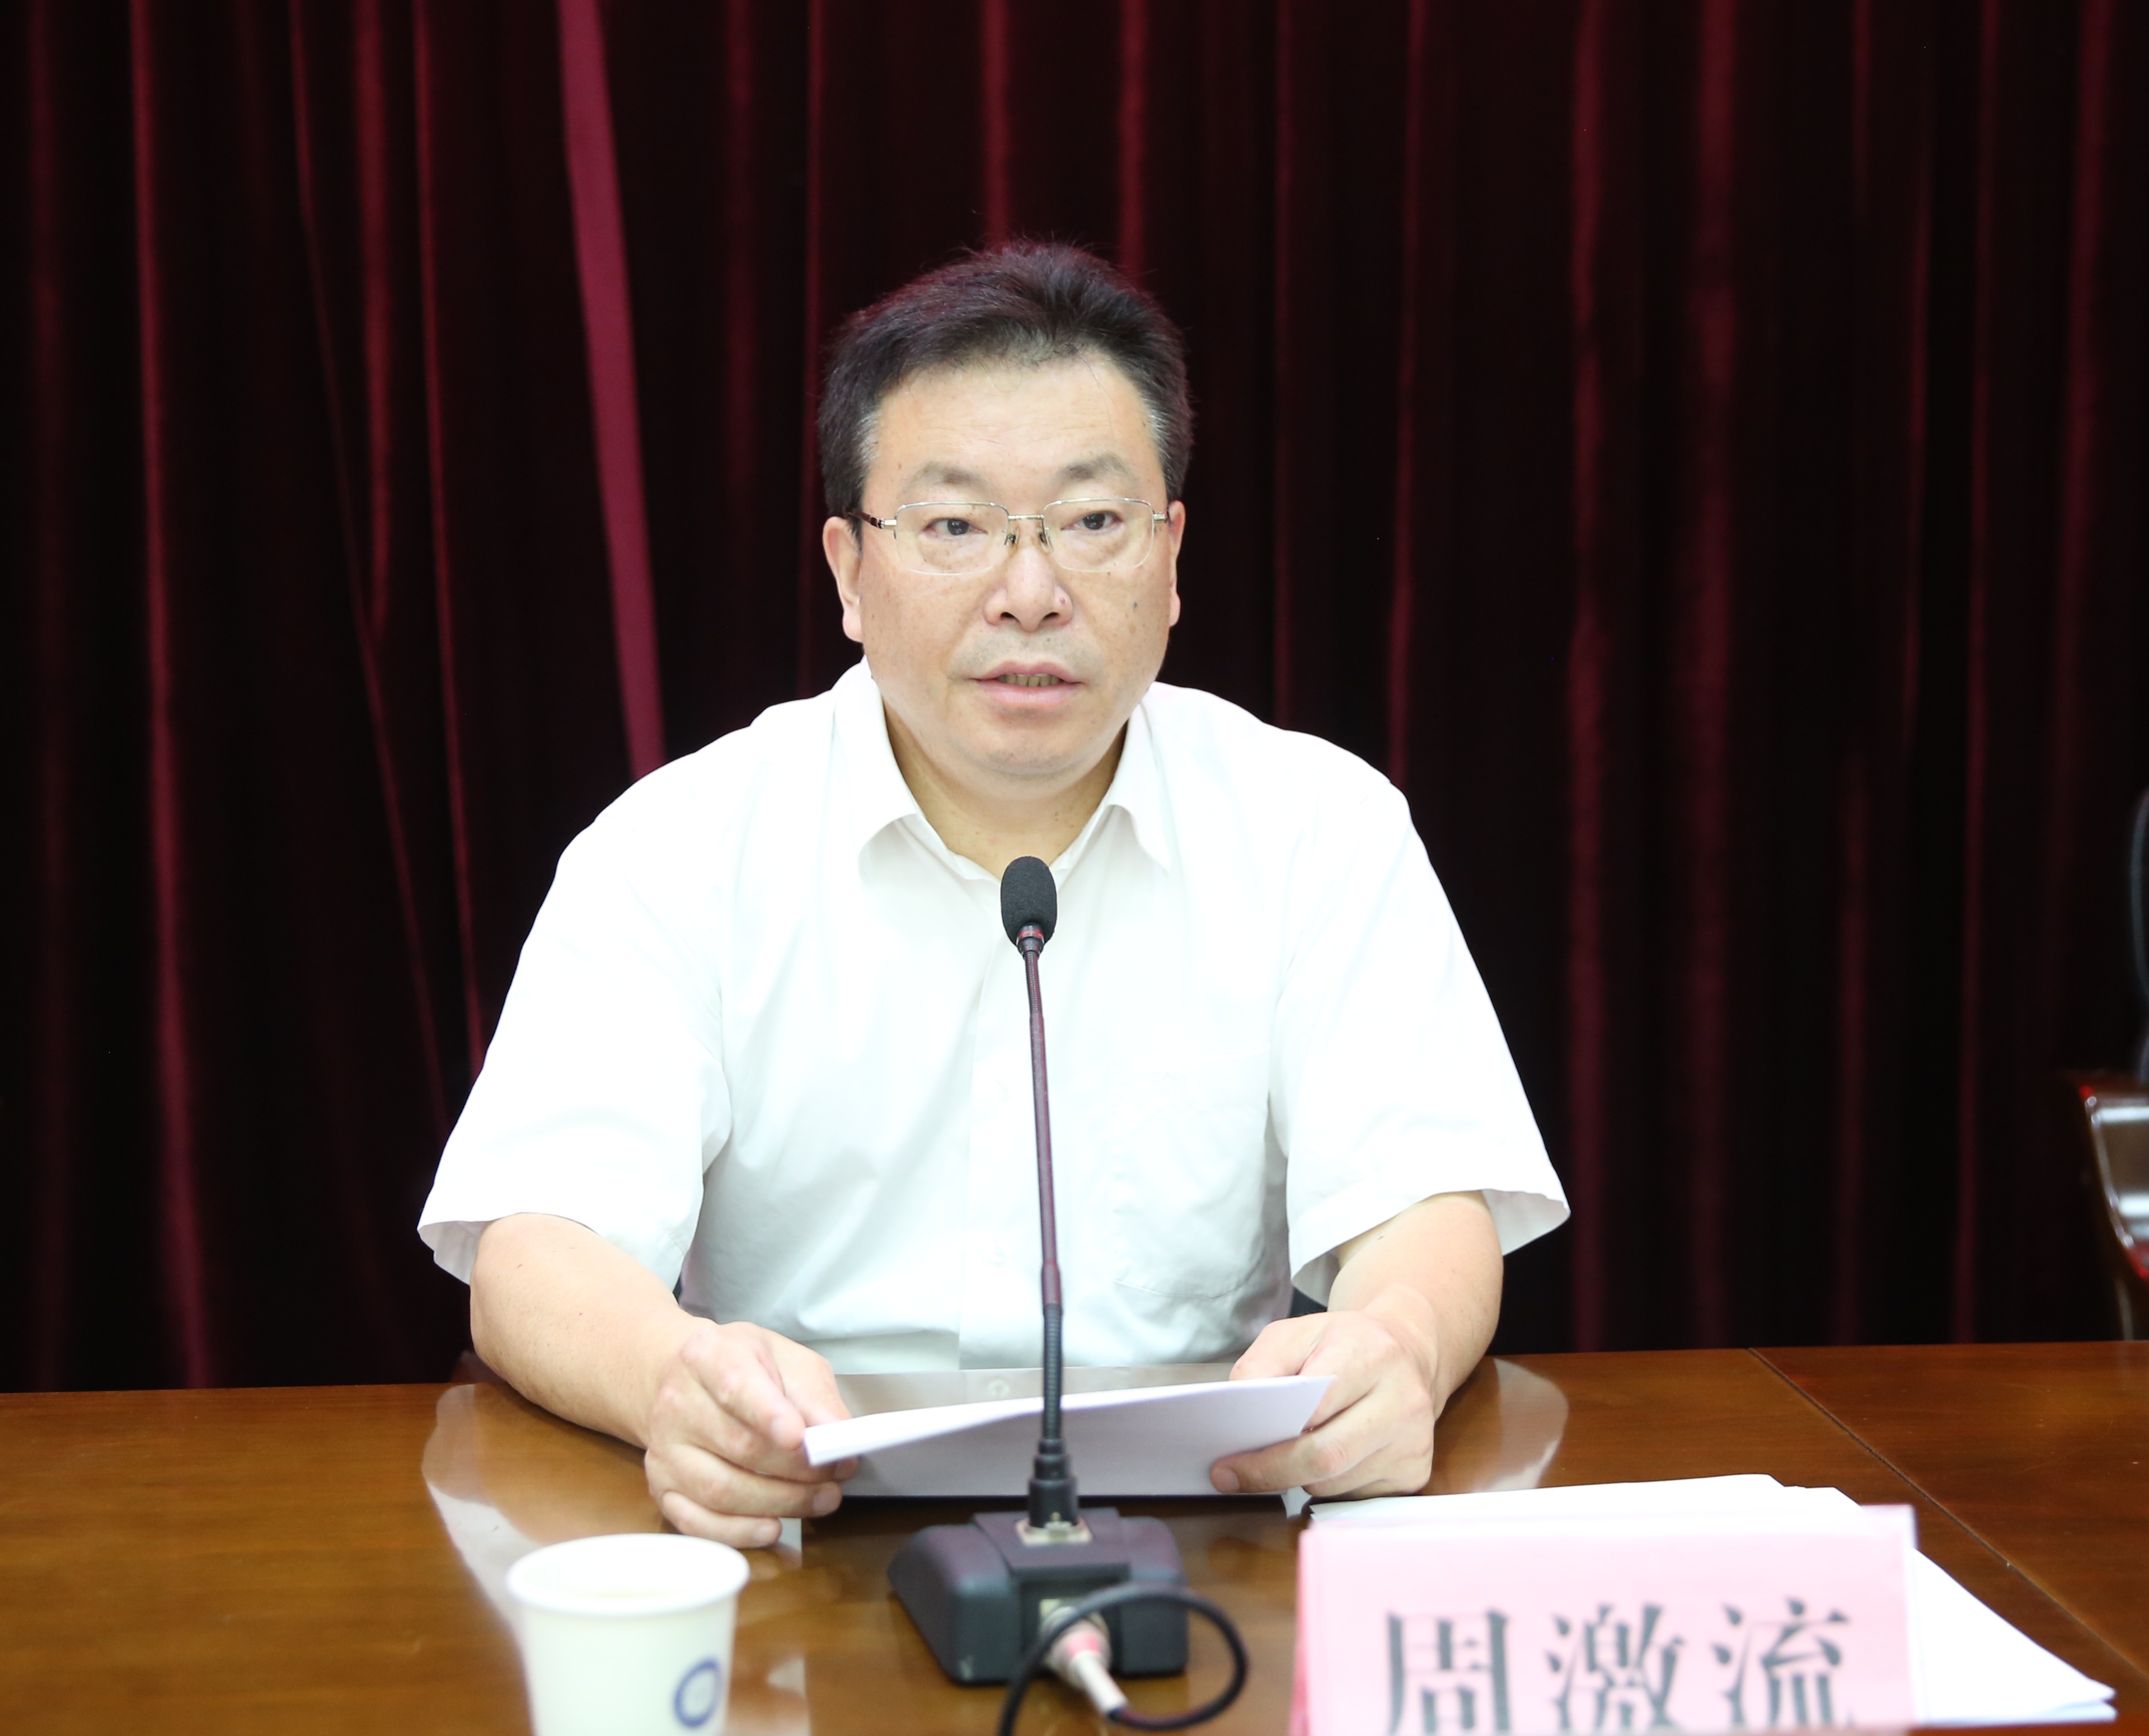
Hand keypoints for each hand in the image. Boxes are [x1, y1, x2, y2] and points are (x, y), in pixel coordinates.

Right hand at [641, 1320, 855, 1546]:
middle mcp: (676, 1402)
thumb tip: (839, 1434)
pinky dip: (739, 1532)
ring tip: (822, 1499)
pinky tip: (773, 1526)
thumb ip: (816, 1396)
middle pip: (738, 1445)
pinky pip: (697, 1522)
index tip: (799, 1437)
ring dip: (779, 1503)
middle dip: (796, 1468)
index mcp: (708, 1356)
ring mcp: (665, 1449)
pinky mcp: (661, 1487)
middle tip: (836, 1474)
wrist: (691, 1381)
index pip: (736, 1385)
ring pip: (720, 1491)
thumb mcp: (789, 1362)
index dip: (769, 1413)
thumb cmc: (748, 1369)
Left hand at [1209, 1300, 1439, 1498]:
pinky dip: (1326, 1485)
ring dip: (1299, 1478)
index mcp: (1370, 1352)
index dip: (1268, 1441)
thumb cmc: (1341, 1344)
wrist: (1406, 1351)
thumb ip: (1260, 1367)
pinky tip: (1324, 1460)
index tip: (1227, 1462)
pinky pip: (1354, 1495)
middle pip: (1327, 1455)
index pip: (1315, 1405)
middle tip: (1232, 1478)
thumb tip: (1238, 1419)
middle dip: (1272, 1472)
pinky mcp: (1415, 1471)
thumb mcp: (1294, 1334)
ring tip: (1286, 1455)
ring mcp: (1413, 1440)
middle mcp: (1402, 1398)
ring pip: (1336, 1481)